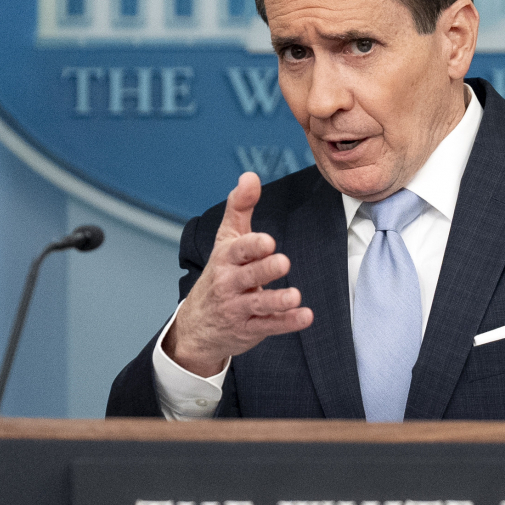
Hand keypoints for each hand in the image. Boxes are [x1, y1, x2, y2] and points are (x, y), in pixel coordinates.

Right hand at [164, 172, 312, 376]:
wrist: (198, 325)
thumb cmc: (221, 272)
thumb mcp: (226, 239)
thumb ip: (240, 208)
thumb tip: (250, 175)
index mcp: (225, 258)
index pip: (237, 250)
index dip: (252, 246)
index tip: (267, 241)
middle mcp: (229, 283)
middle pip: (248, 275)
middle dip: (264, 269)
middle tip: (282, 261)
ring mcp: (238, 308)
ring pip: (258, 304)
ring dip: (277, 300)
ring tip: (295, 295)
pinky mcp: (250, 329)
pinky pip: (269, 326)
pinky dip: (287, 322)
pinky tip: (306, 316)